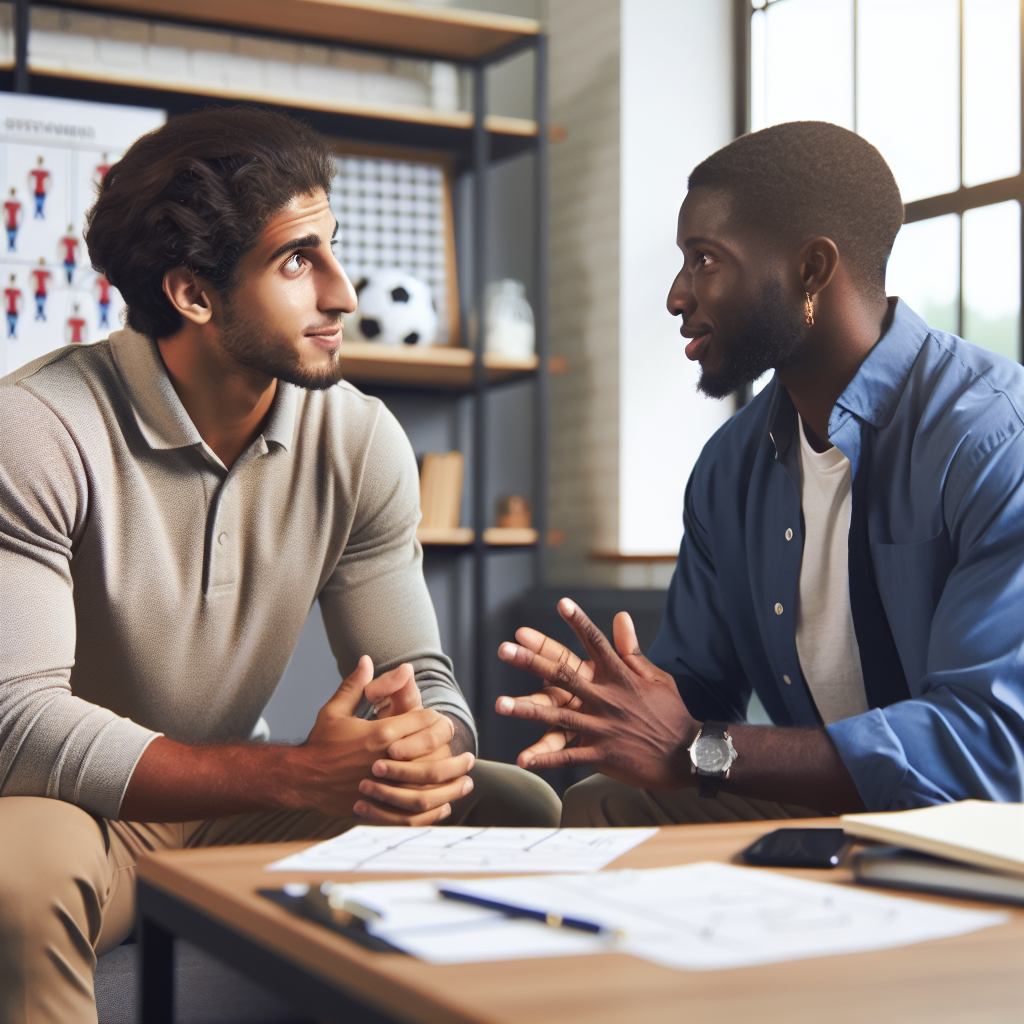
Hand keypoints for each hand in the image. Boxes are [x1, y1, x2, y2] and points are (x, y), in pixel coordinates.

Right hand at [302, 656, 472, 823]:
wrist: (300, 778)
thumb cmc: (320, 743)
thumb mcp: (336, 710)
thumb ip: (356, 686)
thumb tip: (369, 660)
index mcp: (380, 733)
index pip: (424, 722)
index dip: (438, 721)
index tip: (444, 724)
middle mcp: (386, 760)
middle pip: (433, 754)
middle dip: (454, 753)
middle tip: (468, 756)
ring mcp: (382, 787)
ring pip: (428, 787)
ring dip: (452, 784)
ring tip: (466, 781)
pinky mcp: (377, 808)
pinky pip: (412, 813)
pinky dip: (432, 812)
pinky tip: (444, 806)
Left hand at [495, 599, 698, 789]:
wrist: (690, 753)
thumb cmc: (672, 712)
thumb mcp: (656, 677)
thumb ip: (631, 650)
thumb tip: (621, 617)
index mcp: (620, 677)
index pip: (596, 643)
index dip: (579, 622)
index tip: (561, 603)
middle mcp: (607, 698)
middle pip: (563, 675)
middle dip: (531, 661)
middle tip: (504, 649)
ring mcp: (603, 727)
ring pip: (558, 716)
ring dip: (527, 709)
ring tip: (499, 704)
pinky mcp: (603, 754)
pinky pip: (569, 756)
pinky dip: (545, 758)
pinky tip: (523, 759)